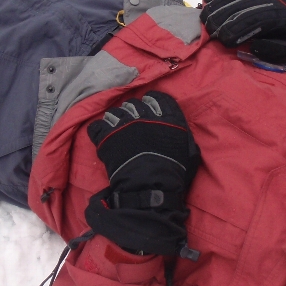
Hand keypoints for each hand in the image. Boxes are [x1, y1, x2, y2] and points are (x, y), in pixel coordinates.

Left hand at [85, 92, 200, 256]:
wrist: (150, 187)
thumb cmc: (173, 173)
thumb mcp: (189, 152)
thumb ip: (183, 135)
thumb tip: (178, 128)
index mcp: (166, 118)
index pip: (159, 98)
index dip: (153, 101)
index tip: (150, 107)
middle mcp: (144, 116)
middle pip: (134, 104)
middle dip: (133, 111)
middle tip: (133, 123)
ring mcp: (123, 124)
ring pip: (114, 112)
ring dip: (116, 120)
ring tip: (117, 130)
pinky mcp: (106, 136)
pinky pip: (97, 126)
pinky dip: (99, 130)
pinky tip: (103, 136)